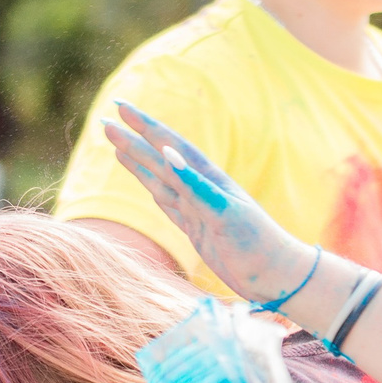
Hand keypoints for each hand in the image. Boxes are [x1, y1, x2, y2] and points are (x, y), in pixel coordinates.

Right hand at [101, 103, 315, 304]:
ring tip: (116, 144)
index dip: (145, 127)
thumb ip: (196, 186)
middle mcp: (200, 189)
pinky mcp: (196, 228)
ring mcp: (197, 208)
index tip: (120, 108)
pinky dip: (150, 187)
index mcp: (208, 180)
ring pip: (159, 178)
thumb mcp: (225, 213)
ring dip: (138, 161)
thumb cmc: (257, 243)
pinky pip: (166, 201)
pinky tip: (145, 178)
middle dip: (133, 139)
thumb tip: (168, 154)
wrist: (276, 274)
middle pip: (159, 159)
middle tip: (105, 120)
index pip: (170, 146)